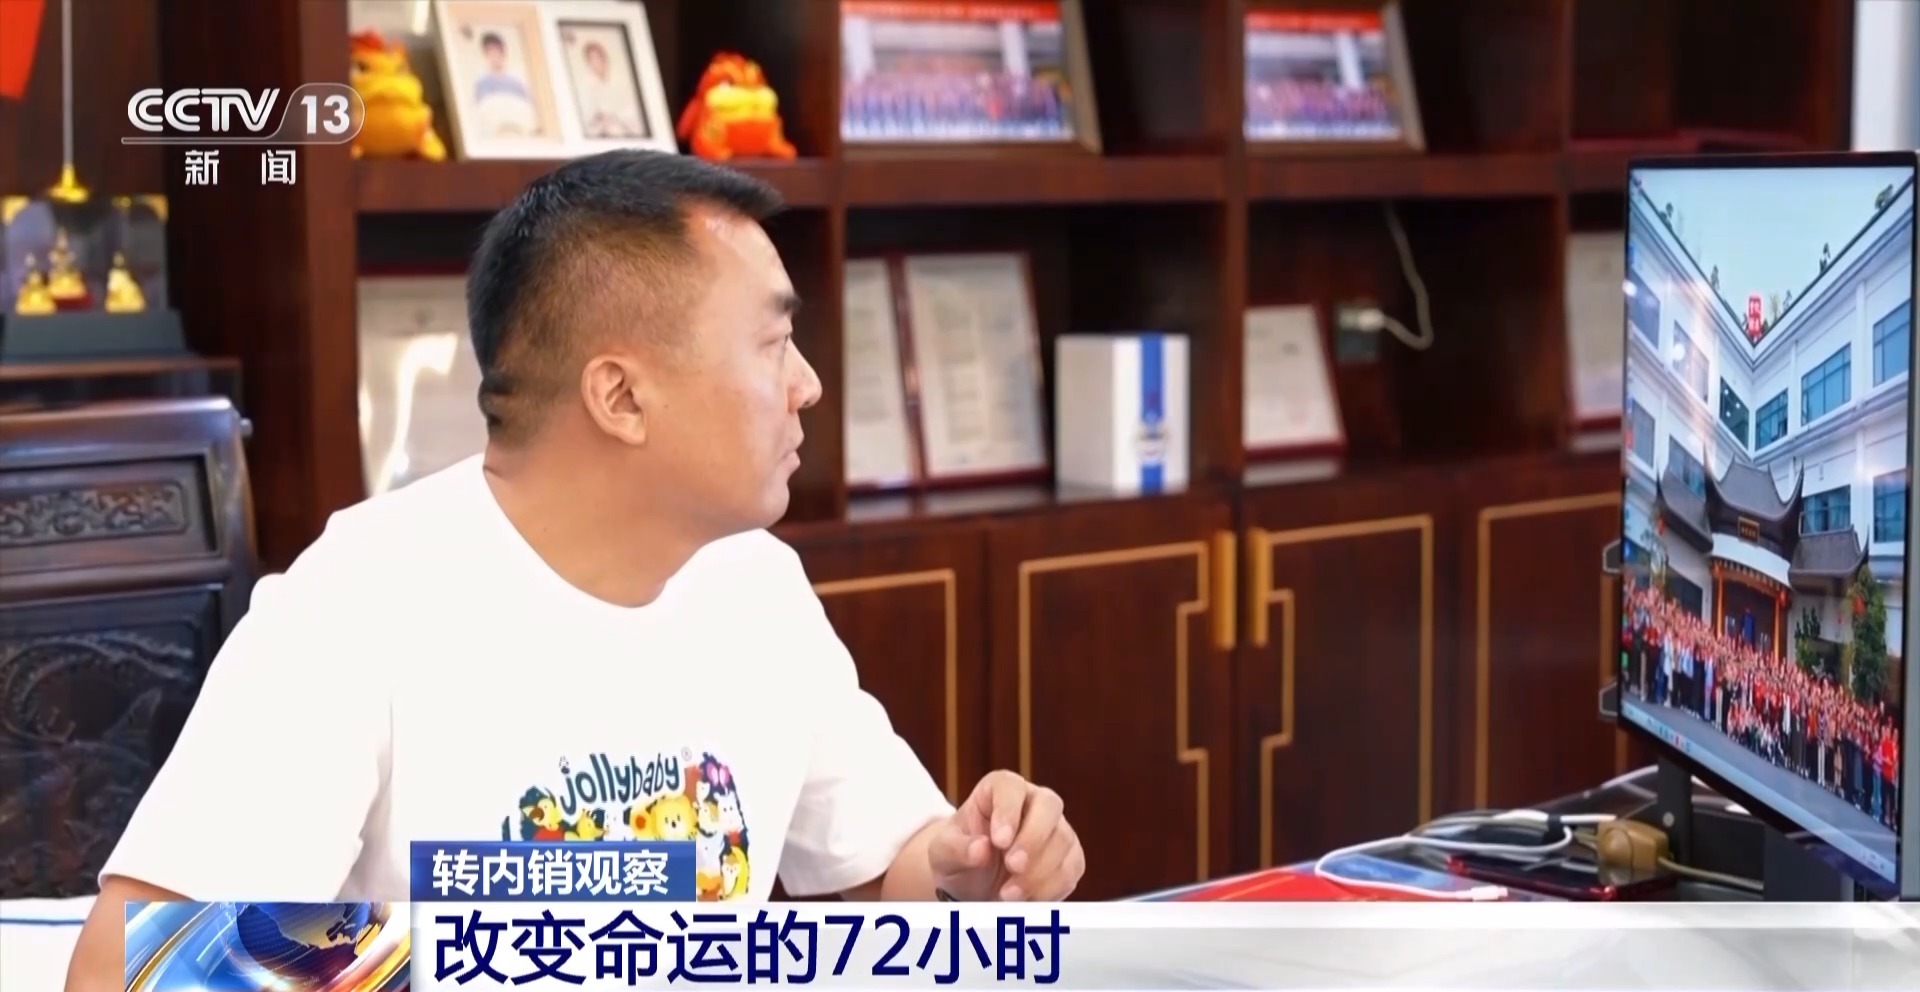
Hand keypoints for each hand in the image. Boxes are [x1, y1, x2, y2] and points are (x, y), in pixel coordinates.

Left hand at [926, 770, 1082, 900]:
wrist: (973, 885)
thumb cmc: (958, 858)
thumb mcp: (942, 853)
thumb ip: (955, 848)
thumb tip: (981, 849)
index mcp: (999, 790)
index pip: (1010, 786)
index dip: (1008, 810)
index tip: (998, 841)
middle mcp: (1033, 803)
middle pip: (1049, 805)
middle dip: (1033, 838)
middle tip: (1012, 866)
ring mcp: (1056, 829)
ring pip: (1063, 840)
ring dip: (1039, 871)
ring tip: (1007, 895)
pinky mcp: (1069, 858)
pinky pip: (1072, 869)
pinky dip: (1051, 888)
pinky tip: (1027, 901)